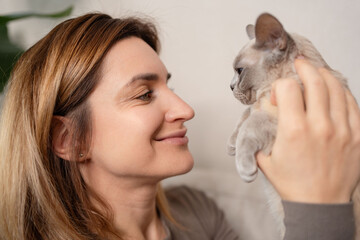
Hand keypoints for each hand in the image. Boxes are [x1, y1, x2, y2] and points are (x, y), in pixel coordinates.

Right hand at [257, 58, 359, 203]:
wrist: (319, 205)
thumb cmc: (293, 184)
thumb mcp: (265, 159)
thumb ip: (260, 136)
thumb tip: (261, 118)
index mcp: (293, 130)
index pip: (287, 88)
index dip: (279, 85)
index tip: (277, 95)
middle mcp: (319, 126)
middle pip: (315, 82)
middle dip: (305, 68)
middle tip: (300, 64)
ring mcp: (342, 130)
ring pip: (337, 89)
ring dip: (325, 76)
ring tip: (318, 73)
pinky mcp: (357, 136)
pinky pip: (353, 105)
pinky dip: (343, 93)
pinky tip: (336, 90)